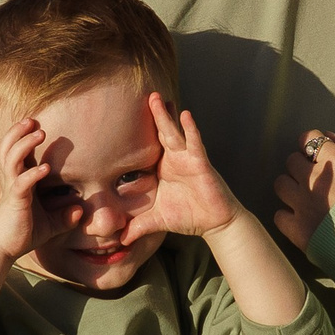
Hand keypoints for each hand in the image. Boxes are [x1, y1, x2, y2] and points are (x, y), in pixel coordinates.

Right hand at [0, 116, 64, 261]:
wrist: (5, 249)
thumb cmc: (24, 233)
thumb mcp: (50, 224)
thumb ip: (64, 216)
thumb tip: (81, 211)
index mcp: (19, 180)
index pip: (18, 152)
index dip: (24, 137)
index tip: (37, 125)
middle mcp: (12, 180)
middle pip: (8, 147)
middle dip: (18, 131)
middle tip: (32, 119)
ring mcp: (12, 189)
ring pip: (12, 158)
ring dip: (25, 144)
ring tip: (39, 132)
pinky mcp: (14, 201)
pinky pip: (21, 183)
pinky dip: (32, 174)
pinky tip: (45, 168)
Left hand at [126, 93, 241, 240]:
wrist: (215, 224)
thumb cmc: (188, 216)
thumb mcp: (157, 221)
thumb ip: (138, 227)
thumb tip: (119, 240)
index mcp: (163, 168)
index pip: (148, 145)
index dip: (139, 130)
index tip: (125, 114)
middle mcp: (174, 160)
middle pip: (161, 133)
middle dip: (153, 114)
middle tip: (144, 94)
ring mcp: (188, 159)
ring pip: (174, 133)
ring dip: (166, 116)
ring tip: (158, 98)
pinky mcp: (201, 164)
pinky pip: (195, 143)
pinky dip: (191, 129)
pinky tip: (186, 115)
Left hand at [271, 130, 334, 249]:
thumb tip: (329, 137)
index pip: (310, 138)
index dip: (313, 146)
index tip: (317, 156)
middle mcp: (316, 180)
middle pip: (292, 161)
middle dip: (302, 167)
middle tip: (315, 180)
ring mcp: (303, 204)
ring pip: (281, 184)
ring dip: (291, 188)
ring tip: (306, 199)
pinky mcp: (297, 229)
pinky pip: (279, 215)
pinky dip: (288, 216)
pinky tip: (302, 220)